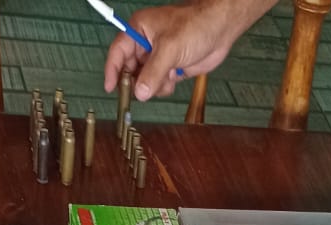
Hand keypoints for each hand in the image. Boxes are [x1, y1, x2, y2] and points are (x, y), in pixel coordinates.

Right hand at [104, 1, 251, 100]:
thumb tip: (140, 93)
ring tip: (167, 76)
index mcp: (139, 30)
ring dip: (154, 85)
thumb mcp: (169, 49)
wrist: (220, 30)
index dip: (113, 70)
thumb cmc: (195, 26)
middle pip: (131, 70)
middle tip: (142, 91)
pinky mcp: (170, 68)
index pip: (118, 52)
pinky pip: (159, 84)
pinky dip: (165, 86)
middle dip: (137, 82)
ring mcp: (159, 57)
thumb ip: (152, 72)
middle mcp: (146, 43)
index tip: (110, 88)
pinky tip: (175, 77)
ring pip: (145, 80)